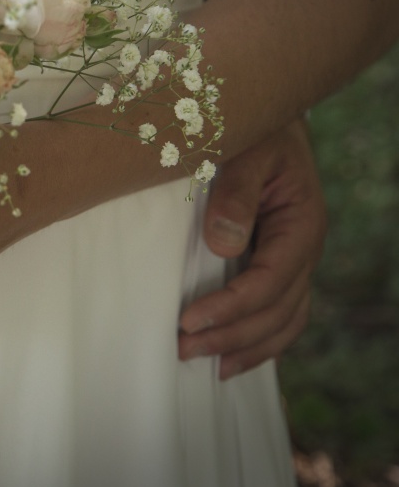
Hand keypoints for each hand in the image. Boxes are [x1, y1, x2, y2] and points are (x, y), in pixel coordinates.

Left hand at [178, 120, 325, 378]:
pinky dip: (258, 339)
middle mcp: (304, 249)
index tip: (188, 321)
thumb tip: (223, 244)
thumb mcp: (246, 150)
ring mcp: (294, 260)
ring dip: (246, 347)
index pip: (269, 281)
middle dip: (231, 336)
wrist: (266, 119)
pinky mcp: (278, 263)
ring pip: (284, 321)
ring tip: (206, 367)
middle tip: (182, 349)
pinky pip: (279, 312)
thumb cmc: (254, 130)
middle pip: (277, 311)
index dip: (230, 307)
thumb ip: (236, 194)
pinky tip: (229, 355)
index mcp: (300, 225)